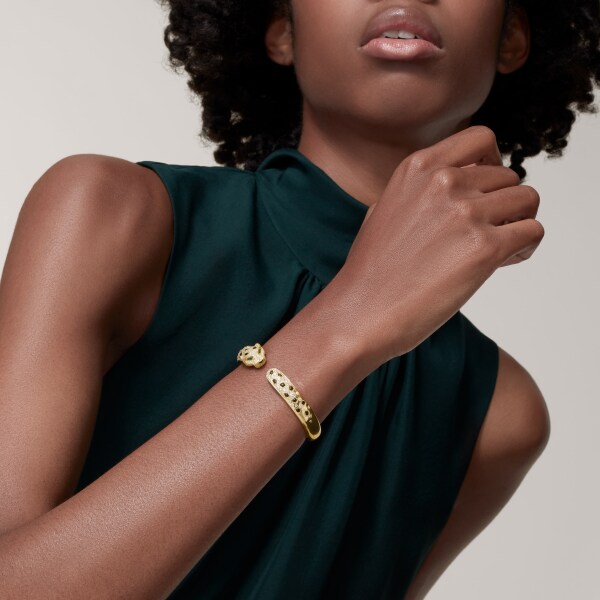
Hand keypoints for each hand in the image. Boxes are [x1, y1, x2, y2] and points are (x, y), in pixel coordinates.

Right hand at [331, 125, 543, 362]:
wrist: (361, 312)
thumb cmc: (370, 270)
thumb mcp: (386, 208)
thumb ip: (422, 189)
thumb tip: (460, 185)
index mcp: (418, 167)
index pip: (481, 138)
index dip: (492, 162)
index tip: (486, 188)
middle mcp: (444, 182)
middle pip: (507, 176)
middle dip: (501, 205)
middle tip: (482, 236)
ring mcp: (465, 212)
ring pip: (527, 200)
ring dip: (517, 224)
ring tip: (494, 250)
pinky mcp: (485, 247)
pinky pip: (532, 231)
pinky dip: (525, 247)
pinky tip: (502, 263)